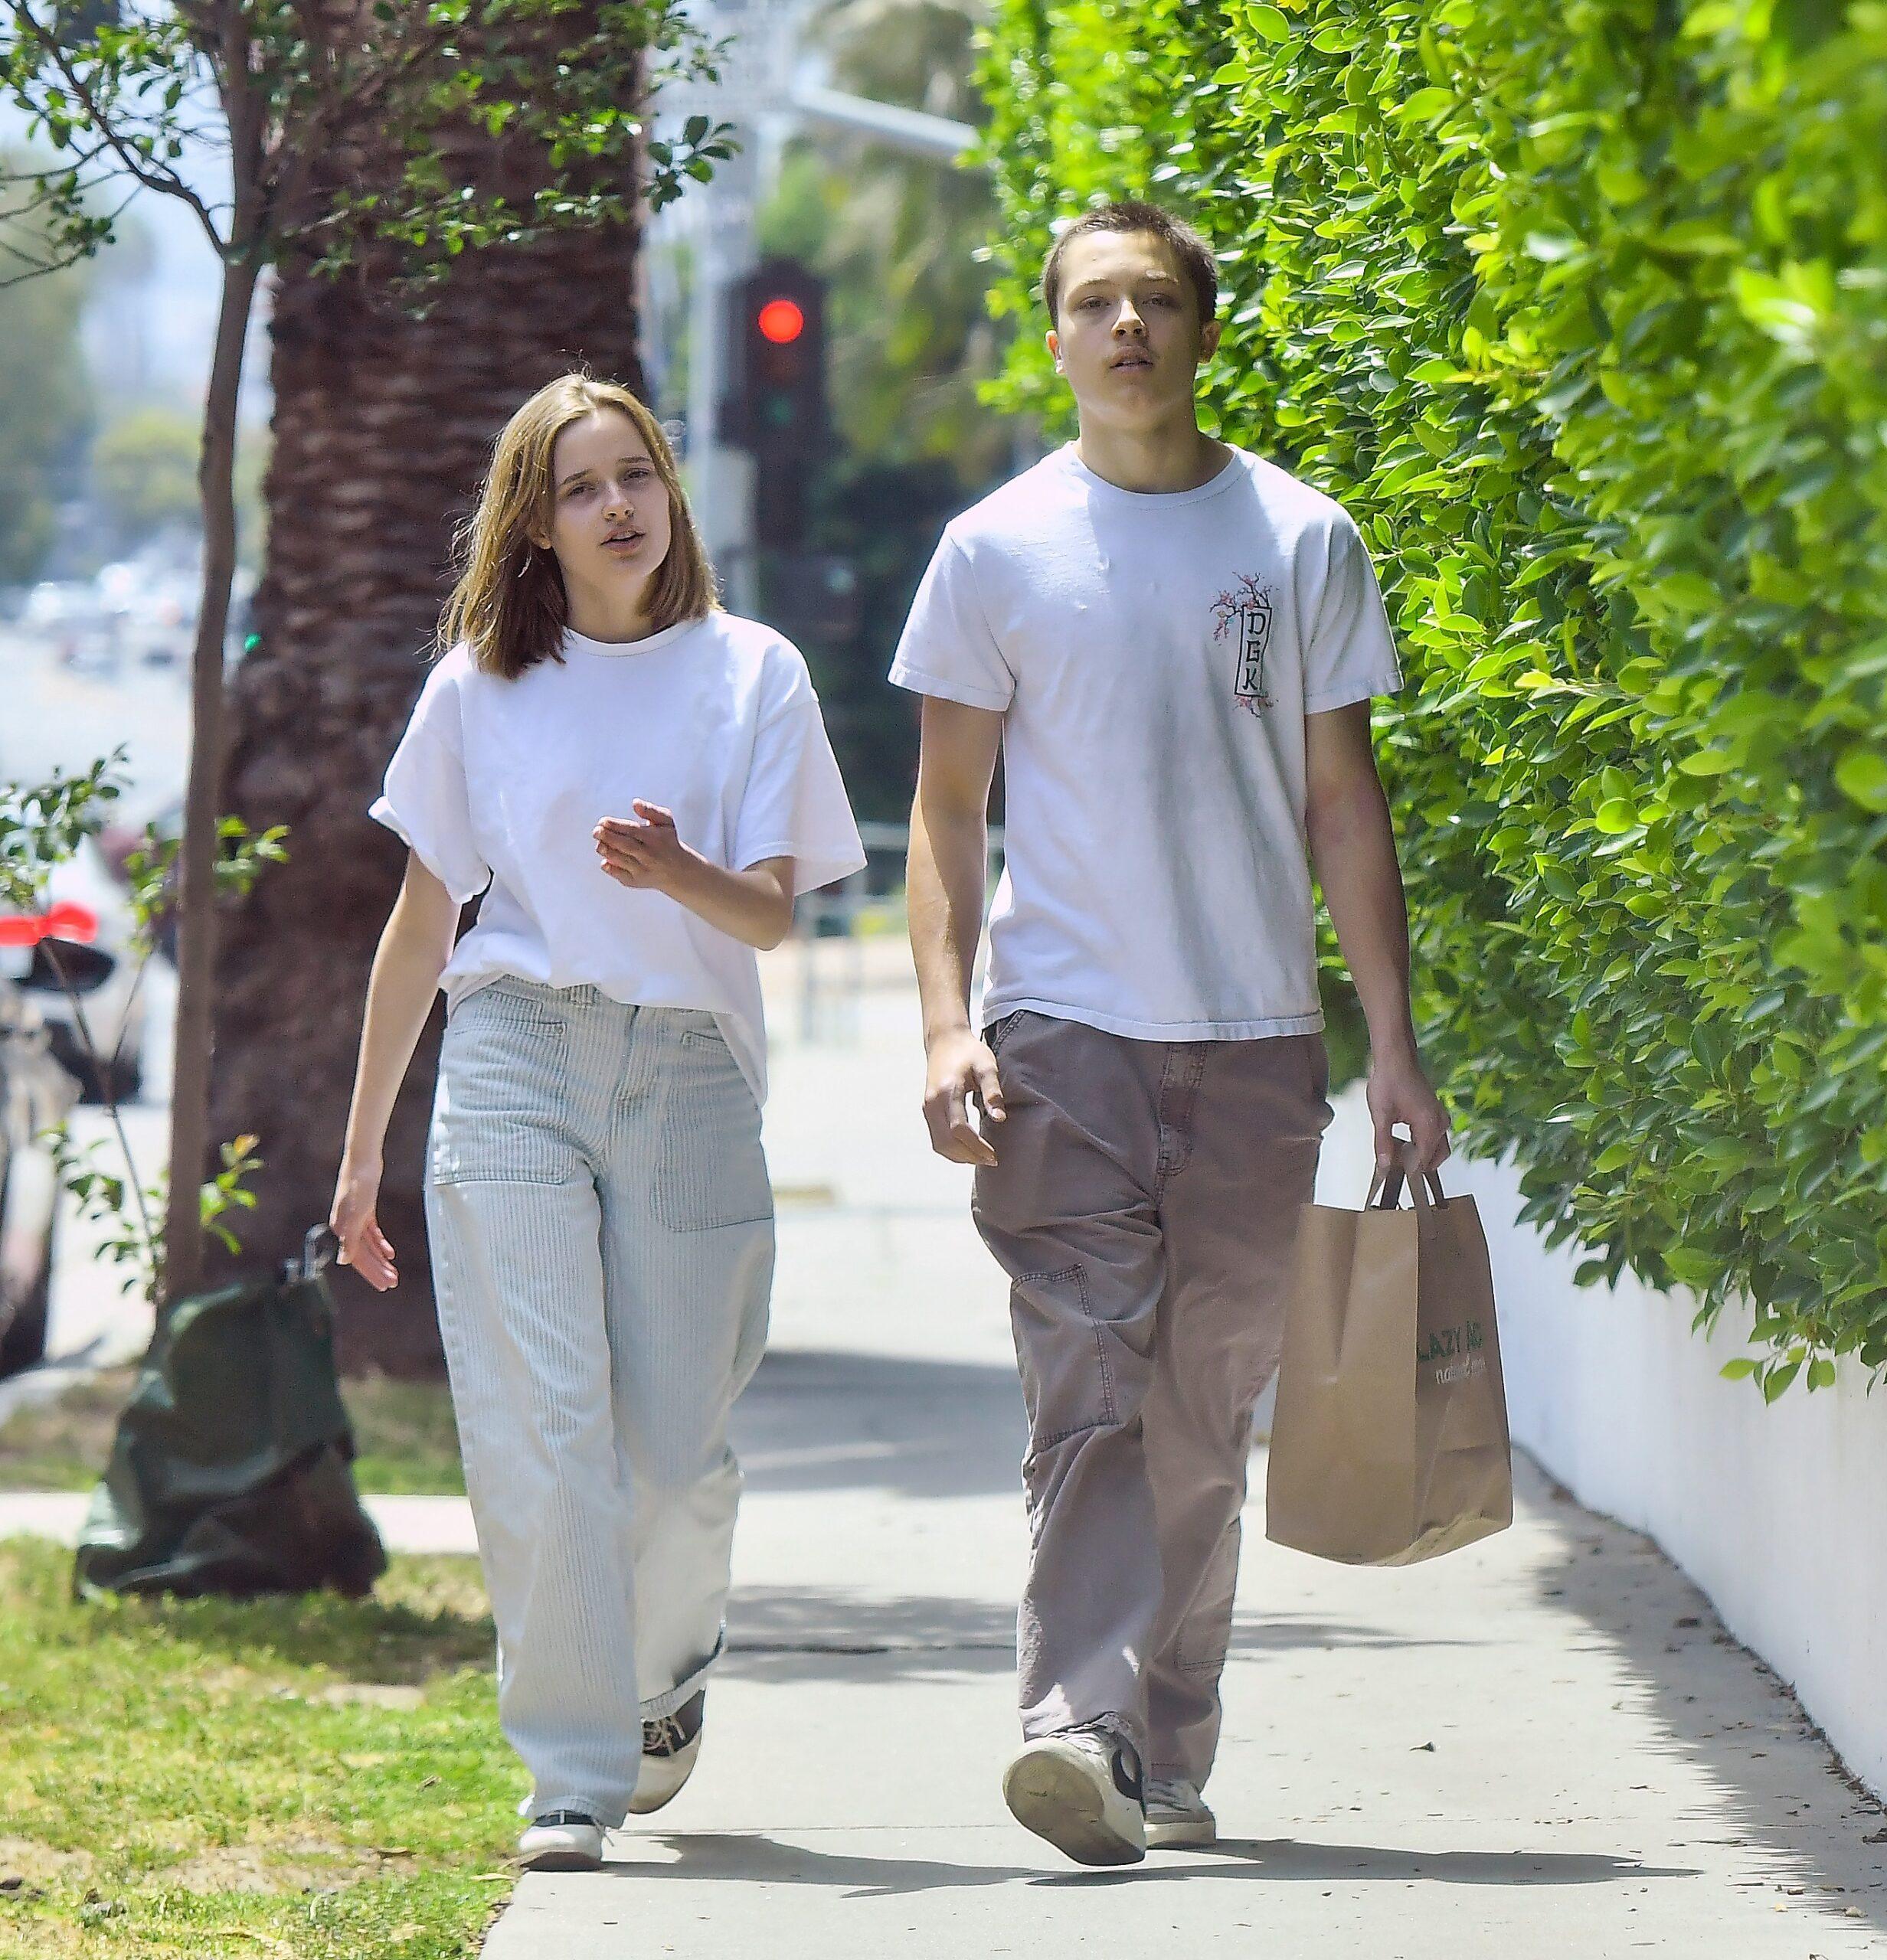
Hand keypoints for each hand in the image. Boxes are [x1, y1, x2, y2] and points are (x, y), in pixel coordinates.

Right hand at [331, 1158, 397, 1291]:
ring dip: (381, 1260)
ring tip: (393, 1273)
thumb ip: (350, 1238)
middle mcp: (346, 1226)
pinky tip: (390, 1253)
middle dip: (378, 1270)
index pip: (357, 1258)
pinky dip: (381, 1243)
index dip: (371, 1273)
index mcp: (342, 1229)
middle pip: (363, 1254)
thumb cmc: (358, 1183)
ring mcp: (355, 1218)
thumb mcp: (357, 1213)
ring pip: (369, 1245)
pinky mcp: (365, 1210)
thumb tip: (345, 1262)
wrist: (363, 1159)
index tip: (385, 1284)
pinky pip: (372, 1233)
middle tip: (392, 1283)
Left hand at [594, 802, 692, 894]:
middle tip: (596, 832)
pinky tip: (606, 859)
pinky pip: (619, 874)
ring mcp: (642, 870)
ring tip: (599, 844)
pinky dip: (610, 867)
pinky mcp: (635, 882)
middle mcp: (649, 855)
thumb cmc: (666, 841)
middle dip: (607, 837)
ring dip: (606, 851)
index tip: (602, 821)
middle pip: (625, 845)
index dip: (615, 825)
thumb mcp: (665, 823)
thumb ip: (651, 810)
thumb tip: (635, 803)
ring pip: (620, 860)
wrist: (678, 871)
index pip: (632, 830)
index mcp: (655, 838)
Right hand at [923, 1027, 1005, 1165]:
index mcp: (947, 1091)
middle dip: (969, 1156)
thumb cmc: (969, 1051)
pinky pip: (937, 1138)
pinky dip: (951, 1149)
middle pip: (946, 1142)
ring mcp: (927, 1107)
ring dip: (959, 1156)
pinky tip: (968, 1149)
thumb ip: (992, 1091)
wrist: (945, 1040)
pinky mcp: (927, 1110)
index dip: (976, 1147)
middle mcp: (932, 1103)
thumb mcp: (986, 1065)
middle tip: (991, 1160)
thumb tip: (999, 1119)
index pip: (959, 1129)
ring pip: (939, 1144)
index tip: (994, 1155)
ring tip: (981, 1157)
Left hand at [1367, 1044, 1450, 1180]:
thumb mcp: (1380, 1115)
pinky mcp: (1437, 1113)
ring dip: (1418, 1153)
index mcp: (1429, 1125)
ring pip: (1436, 1148)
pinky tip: (1400, 1140)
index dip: (1408, 1170)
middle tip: (1394, 1161)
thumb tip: (1384, 1166)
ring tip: (1394, 1149)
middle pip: (1436, 1157)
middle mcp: (1440, 1123)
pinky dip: (1420, 1143)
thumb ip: (1382, 1143)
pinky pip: (1434, 1137)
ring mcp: (1441, 1117)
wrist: (1396, 1059)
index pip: (1424, 1160)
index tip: (1392, 1173)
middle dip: (1416, 1164)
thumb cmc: (1389, 1082)